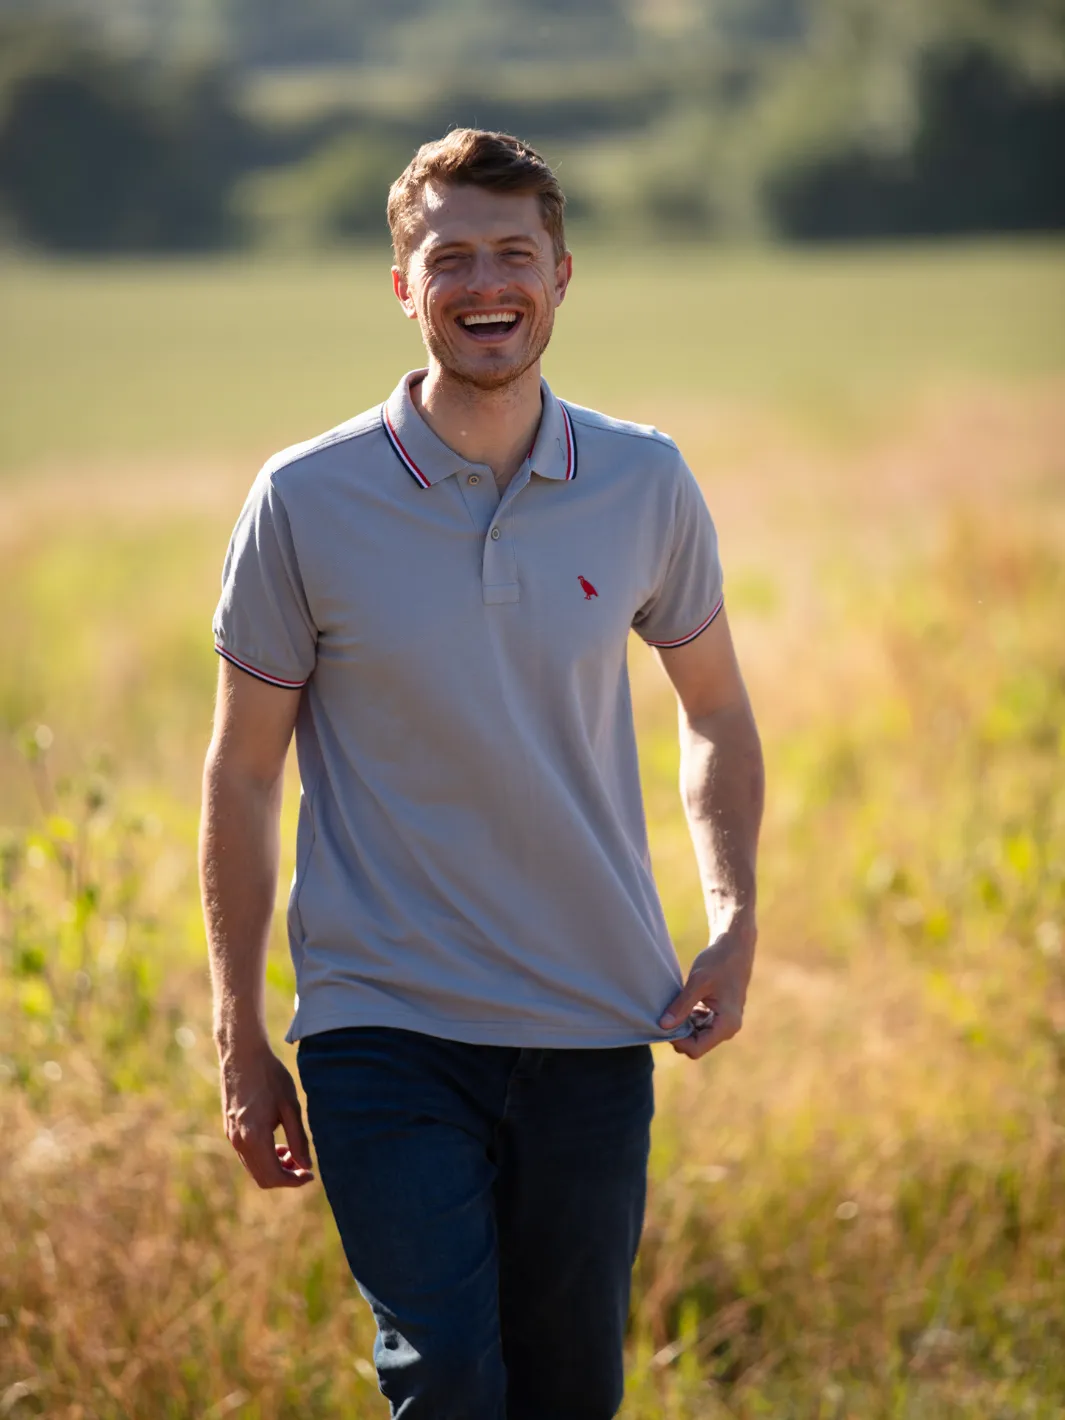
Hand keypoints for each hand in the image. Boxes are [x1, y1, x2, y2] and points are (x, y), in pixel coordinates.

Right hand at [218, 1039, 314, 1187]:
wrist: (242, 1055)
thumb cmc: (270, 1076)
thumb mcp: (290, 1107)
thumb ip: (298, 1139)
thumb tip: (306, 1166)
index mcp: (254, 1137)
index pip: (273, 1176)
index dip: (294, 1181)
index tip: (310, 1174)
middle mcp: (238, 1141)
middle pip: (262, 1178)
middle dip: (285, 1177)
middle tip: (304, 1165)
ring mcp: (231, 1136)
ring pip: (254, 1168)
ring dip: (274, 1167)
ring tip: (292, 1152)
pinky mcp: (229, 1129)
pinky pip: (247, 1155)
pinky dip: (264, 1157)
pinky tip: (278, 1143)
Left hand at [658, 919, 755, 1059]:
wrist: (735, 947)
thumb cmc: (719, 962)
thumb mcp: (698, 982)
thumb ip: (681, 1006)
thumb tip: (663, 1026)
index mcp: (727, 1024)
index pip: (696, 1049)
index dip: (677, 1040)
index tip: (664, 1022)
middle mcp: (727, 1028)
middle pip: (695, 1045)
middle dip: (678, 1033)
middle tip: (664, 1013)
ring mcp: (723, 1023)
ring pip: (695, 1036)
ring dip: (682, 1025)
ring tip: (671, 1006)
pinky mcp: (718, 1015)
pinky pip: (698, 1025)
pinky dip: (686, 1018)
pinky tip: (679, 1003)